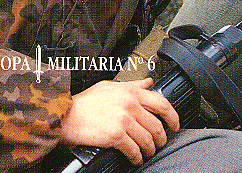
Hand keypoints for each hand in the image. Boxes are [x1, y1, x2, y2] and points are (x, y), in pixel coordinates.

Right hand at [59, 78, 179, 164]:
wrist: (66, 115)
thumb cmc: (85, 102)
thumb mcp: (110, 86)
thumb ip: (132, 85)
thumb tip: (148, 83)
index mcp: (130, 91)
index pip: (161, 103)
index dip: (173, 116)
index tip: (175, 124)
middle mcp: (129, 104)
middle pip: (157, 125)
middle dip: (161, 139)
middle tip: (158, 143)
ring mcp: (124, 120)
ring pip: (148, 140)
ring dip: (150, 150)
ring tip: (146, 152)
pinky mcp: (116, 135)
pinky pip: (135, 150)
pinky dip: (137, 158)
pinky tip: (135, 158)